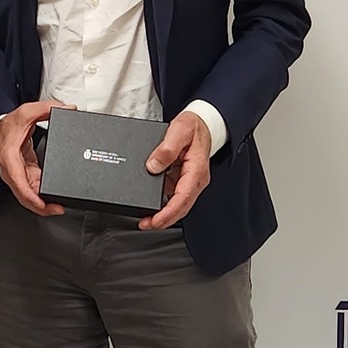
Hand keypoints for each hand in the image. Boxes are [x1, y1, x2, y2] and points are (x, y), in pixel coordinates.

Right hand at [0, 99, 70, 216]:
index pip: (20, 185)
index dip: (33, 198)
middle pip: (26, 196)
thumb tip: (68, 109)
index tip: (45, 204)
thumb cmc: (7, 125)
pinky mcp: (24, 175)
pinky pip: (33, 190)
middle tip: (59, 208)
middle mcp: (12, 171)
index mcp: (10, 159)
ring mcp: (18, 175)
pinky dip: (43, 194)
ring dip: (43, 203)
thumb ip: (47, 108)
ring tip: (60, 205)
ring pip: (29, 195)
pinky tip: (55, 196)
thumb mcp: (26, 112)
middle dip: (42, 206)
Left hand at [139, 110, 212, 229]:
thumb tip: (153, 166)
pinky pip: (173, 195)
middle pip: (181, 207)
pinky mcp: (183, 179)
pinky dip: (162, 203)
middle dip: (163, 220)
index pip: (183, 198)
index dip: (168, 213)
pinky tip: (150, 204)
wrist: (202, 122)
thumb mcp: (179, 130)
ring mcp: (189, 181)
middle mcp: (195, 179)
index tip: (155, 221)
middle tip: (145, 225)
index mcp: (196, 170)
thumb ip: (166, 149)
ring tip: (145, 219)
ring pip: (178, 204)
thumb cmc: (193, 126)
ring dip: (162, 214)